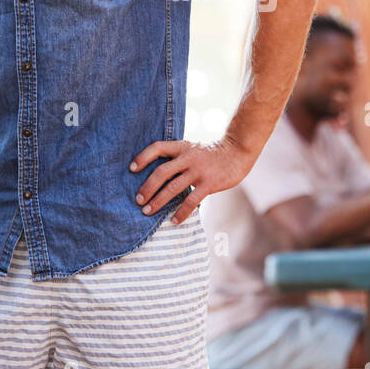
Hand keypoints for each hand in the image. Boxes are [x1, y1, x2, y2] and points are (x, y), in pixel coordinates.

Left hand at [130, 136, 254, 223]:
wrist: (238, 152)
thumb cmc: (213, 154)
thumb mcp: (193, 149)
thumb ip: (179, 158)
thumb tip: (159, 176)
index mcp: (182, 147)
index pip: (157, 148)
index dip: (143, 157)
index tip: (132, 169)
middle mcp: (188, 157)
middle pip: (161, 172)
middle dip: (147, 188)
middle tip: (138, 200)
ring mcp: (198, 170)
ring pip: (173, 188)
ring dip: (158, 201)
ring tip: (148, 212)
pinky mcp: (209, 183)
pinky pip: (191, 201)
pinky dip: (181, 212)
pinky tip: (174, 221)